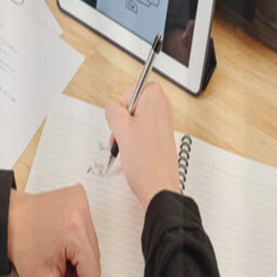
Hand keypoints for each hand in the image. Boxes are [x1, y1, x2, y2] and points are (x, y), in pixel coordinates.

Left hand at [7, 185, 100, 276]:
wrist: (3, 220)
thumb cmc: (20, 248)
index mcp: (77, 232)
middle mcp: (83, 212)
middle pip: (95, 263)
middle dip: (74, 271)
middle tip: (51, 264)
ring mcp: (82, 201)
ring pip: (93, 248)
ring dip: (76, 257)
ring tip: (53, 249)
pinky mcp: (80, 196)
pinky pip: (88, 229)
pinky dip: (76, 239)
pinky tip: (59, 235)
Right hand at [105, 82, 180, 209]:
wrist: (158, 186)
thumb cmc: (146, 162)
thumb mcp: (120, 129)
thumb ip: (113, 110)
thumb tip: (113, 107)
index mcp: (156, 99)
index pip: (131, 89)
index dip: (123, 106)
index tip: (124, 120)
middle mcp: (163, 108)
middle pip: (132, 105)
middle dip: (123, 120)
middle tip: (123, 135)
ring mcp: (163, 123)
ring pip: (135, 119)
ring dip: (126, 132)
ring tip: (128, 146)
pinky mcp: (161, 136)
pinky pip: (141, 130)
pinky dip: (133, 139)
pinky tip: (133, 151)